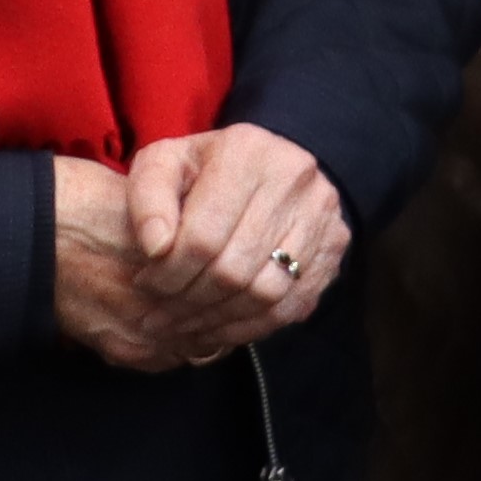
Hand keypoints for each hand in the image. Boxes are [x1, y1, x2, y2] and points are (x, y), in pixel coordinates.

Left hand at [49, 125, 339, 371]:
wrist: (263, 166)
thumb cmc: (202, 170)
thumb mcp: (162, 166)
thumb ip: (147, 200)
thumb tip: (156, 248)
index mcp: (247, 151)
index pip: (202, 237)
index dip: (167, 273)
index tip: (144, 285)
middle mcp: (295, 177)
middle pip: (234, 268)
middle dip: (187, 302)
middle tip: (157, 316)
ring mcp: (324, 212)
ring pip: (265, 292)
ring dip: (216, 320)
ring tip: (181, 327)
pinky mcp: (336, 243)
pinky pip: (292, 303)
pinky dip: (250, 326)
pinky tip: (216, 329)